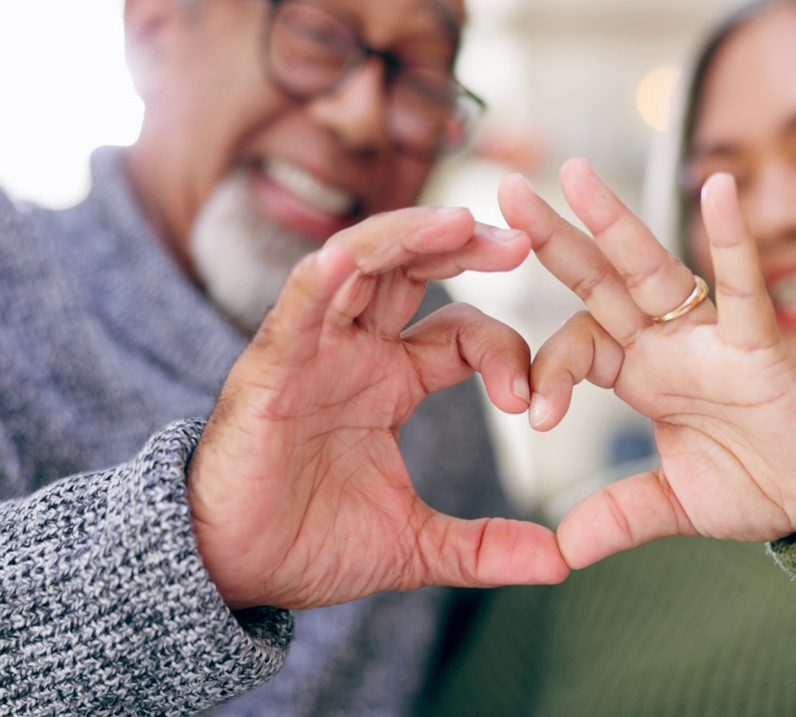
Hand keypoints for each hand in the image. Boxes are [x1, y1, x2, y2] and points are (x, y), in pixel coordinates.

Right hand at [187, 207, 568, 609]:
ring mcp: (313, 351)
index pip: (462, 332)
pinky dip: (322, 279)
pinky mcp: (269, 368)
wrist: (233, 573)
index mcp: (394, 379)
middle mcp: (356, 351)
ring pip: (361, 264)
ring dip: (409, 236)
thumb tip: (561, 563)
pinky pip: (297, 308)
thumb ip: (486, 547)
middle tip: (522, 241)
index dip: (504, 350)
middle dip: (467, 246)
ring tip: (462, 222)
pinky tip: (349, 259)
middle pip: (414, 269)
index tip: (530, 400)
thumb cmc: (311, 544)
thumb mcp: (417, 545)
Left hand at [500, 159, 795, 568]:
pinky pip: (744, 289)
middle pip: (600, 281)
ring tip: (574, 173)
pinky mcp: (760, 347)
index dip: (547, 370)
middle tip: (506, 190)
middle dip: (555, 238)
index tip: (534, 417)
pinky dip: (732, 242)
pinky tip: (718, 188)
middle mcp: (668, 345)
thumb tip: (560, 553)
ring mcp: (711, 340)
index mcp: (643, 373)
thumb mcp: (673, 504)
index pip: (579, 343)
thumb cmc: (759, 482)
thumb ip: (618, 517)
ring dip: (615, 222)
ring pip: (655, 270)